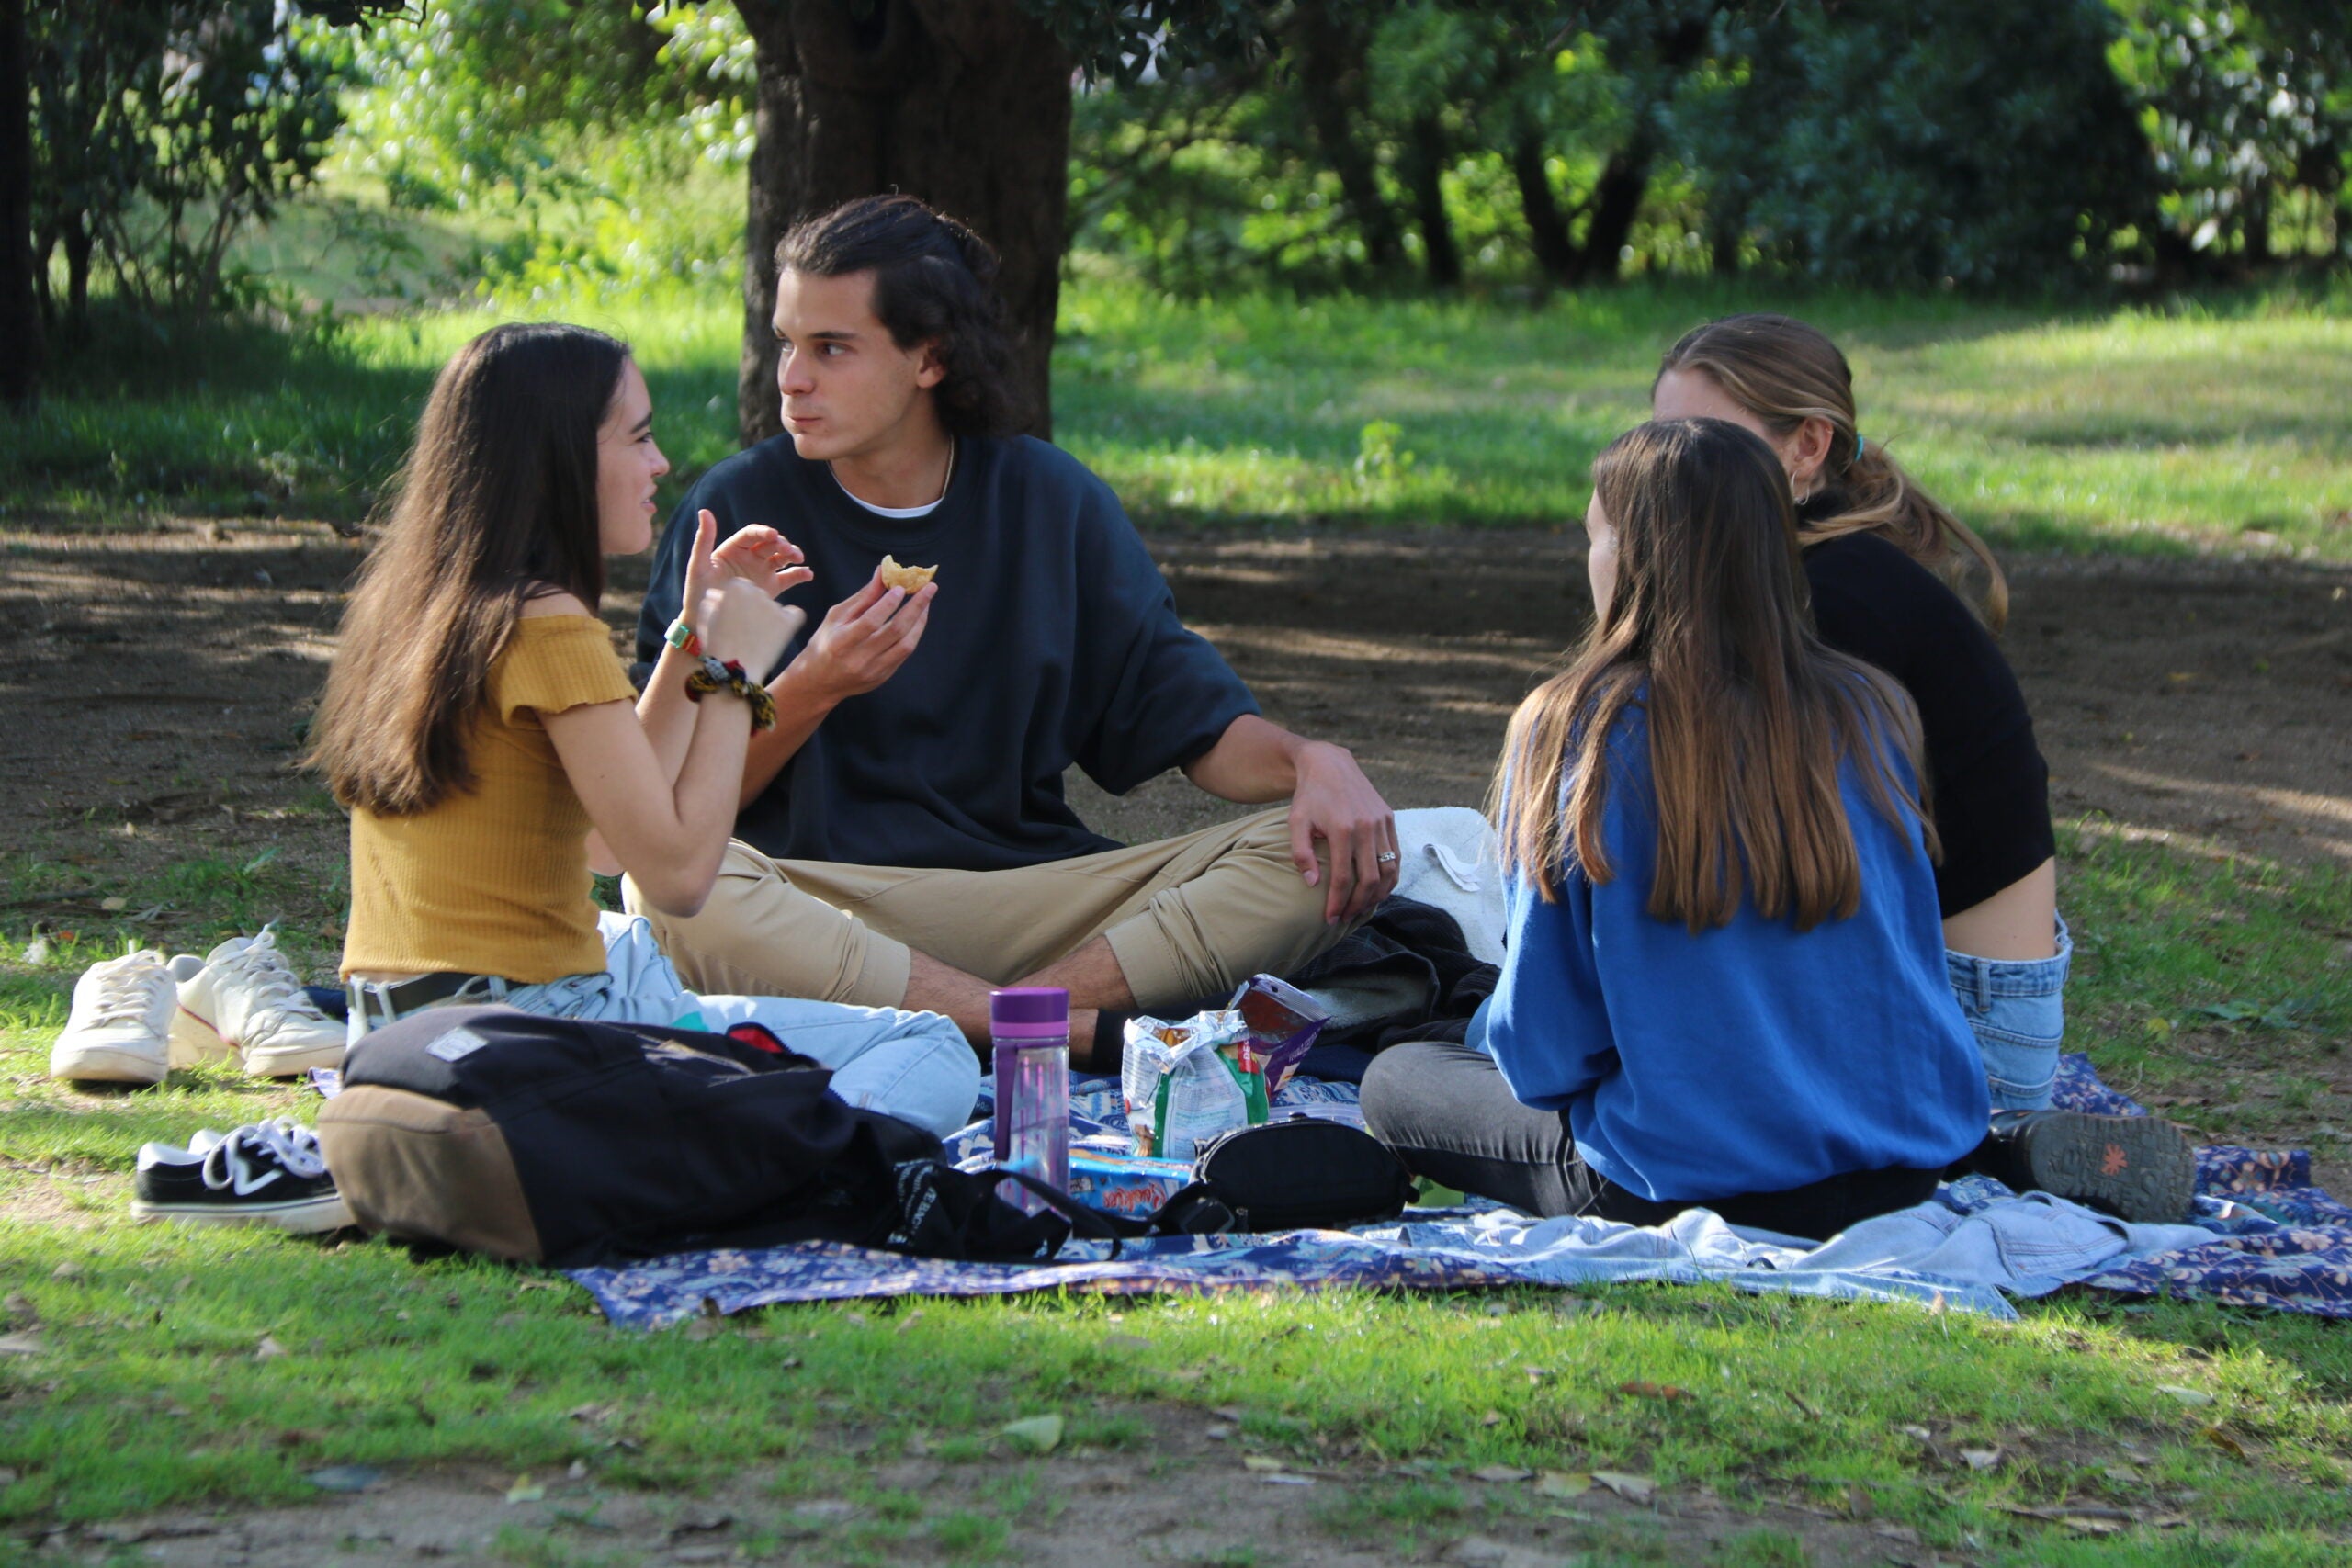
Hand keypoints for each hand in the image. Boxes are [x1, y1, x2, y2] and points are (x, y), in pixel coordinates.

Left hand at [682, 509, 811, 615]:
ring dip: (792, 554)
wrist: (705, 622)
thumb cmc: (697, 592)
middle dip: (781, 544)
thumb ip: (703, 539)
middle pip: (770, 544)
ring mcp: (761, 572)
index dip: (763, 532)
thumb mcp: (699, 565)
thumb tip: (704, 512)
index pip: (751, 534)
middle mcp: (749, 557)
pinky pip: (788, 578)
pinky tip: (808, 574)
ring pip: (781, 557)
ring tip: (800, 559)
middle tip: (789, 551)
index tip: (773, 535)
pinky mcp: (770, 588)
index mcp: (733, 549)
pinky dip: (800, 575)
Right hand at [696, 579, 805, 677]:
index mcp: (735, 587)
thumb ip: (712, 601)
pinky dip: (789, 621)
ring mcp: (774, 607)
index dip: (737, 604)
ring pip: (775, 607)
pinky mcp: (789, 622)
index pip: (741, 588)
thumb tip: (717, 595)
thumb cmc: (717, 647)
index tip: (734, 618)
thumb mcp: (706, 619)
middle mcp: (756, 592)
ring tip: (758, 639)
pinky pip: (795, 614)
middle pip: (759, 596)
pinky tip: (780, 632)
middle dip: (754, 609)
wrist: (734, 673)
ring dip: (769, 618)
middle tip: (747, 630)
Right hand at [782, 565, 934, 706]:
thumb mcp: (836, 617)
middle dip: (916, 607)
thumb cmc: (826, 643)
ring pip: (906, 644)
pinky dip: (914, 634)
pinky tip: (917, 619)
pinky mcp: (883, 677)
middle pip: (895, 631)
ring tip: (926, 602)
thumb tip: (883, 572)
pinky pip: (905, 653)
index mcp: (841, 642)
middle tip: (929, 587)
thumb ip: (863, 597)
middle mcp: (859, 659)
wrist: (820, 683)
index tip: (901, 586)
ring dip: (920, 620)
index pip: (870, 621)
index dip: (888, 603)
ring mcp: (873, 671)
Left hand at [1287, 742, 1397, 924]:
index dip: (1337, 902)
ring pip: (1388, 870)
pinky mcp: (1389, 818)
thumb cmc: (1309, 796)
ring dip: (1377, 895)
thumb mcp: (1296, 822)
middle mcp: (1366, 827)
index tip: (1330, 918)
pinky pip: (1396, 855)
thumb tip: (1313, 884)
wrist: (1330, 764)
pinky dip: (1390, 877)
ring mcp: (1382, 822)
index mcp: (1342, 829)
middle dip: (1357, 904)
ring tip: (1362, 908)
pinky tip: (1379, 890)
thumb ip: (1302, 854)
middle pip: (1369, 879)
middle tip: (1345, 918)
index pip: (1343, 878)